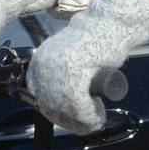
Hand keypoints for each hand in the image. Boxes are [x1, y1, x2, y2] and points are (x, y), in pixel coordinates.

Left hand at [28, 0, 148, 132]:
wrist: (109, 24)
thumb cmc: (94, 44)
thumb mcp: (68, 60)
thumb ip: (58, 76)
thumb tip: (54, 104)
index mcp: (39, 62)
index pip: (40, 98)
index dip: (57, 114)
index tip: (73, 120)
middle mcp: (43, 65)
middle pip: (50, 106)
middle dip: (70, 121)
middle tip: (88, 124)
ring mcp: (58, 69)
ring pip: (66, 109)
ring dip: (82, 121)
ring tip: (96, 119)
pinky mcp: (74, 73)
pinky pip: (80, 106)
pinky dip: (90, 116)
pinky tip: (98, 117)